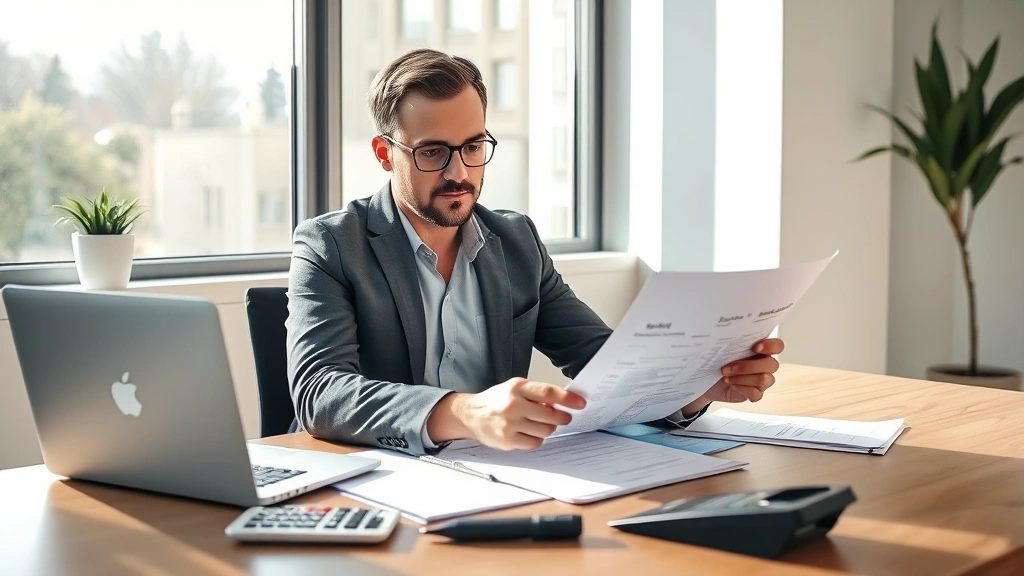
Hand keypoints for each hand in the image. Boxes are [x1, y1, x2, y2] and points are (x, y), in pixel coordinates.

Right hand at [427, 378, 585, 449]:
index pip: (548, 392)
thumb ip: (536, 394)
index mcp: (516, 388)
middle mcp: (513, 405)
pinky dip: (538, 439)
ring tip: (542, 424)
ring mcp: (510, 424)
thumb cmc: (496, 401)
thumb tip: (562, 402)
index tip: (580, 403)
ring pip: (545, 430)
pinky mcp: (508, 440)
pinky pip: (535, 443)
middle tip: (564, 417)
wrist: (471, 415)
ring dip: (549, 428)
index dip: (568, 399)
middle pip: (550, 415)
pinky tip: (531, 432)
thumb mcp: (514, 388)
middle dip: (562, 417)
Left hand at [683, 338, 784, 414]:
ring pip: (764, 379)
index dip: (771, 346)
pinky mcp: (755, 394)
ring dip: (742, 378)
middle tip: (727, 367)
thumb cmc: (718, 361)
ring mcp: (762, 380)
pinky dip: (743, 389)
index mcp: (761, 350)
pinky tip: (732, 385)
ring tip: (726, 377)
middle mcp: (765, 364)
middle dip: (748, 366)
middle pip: (772, 365)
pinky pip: (756, 394)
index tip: (755, 347)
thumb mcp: (723, 349)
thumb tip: (726, 333)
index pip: (777, 346)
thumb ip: (732, 342)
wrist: (708, 379)